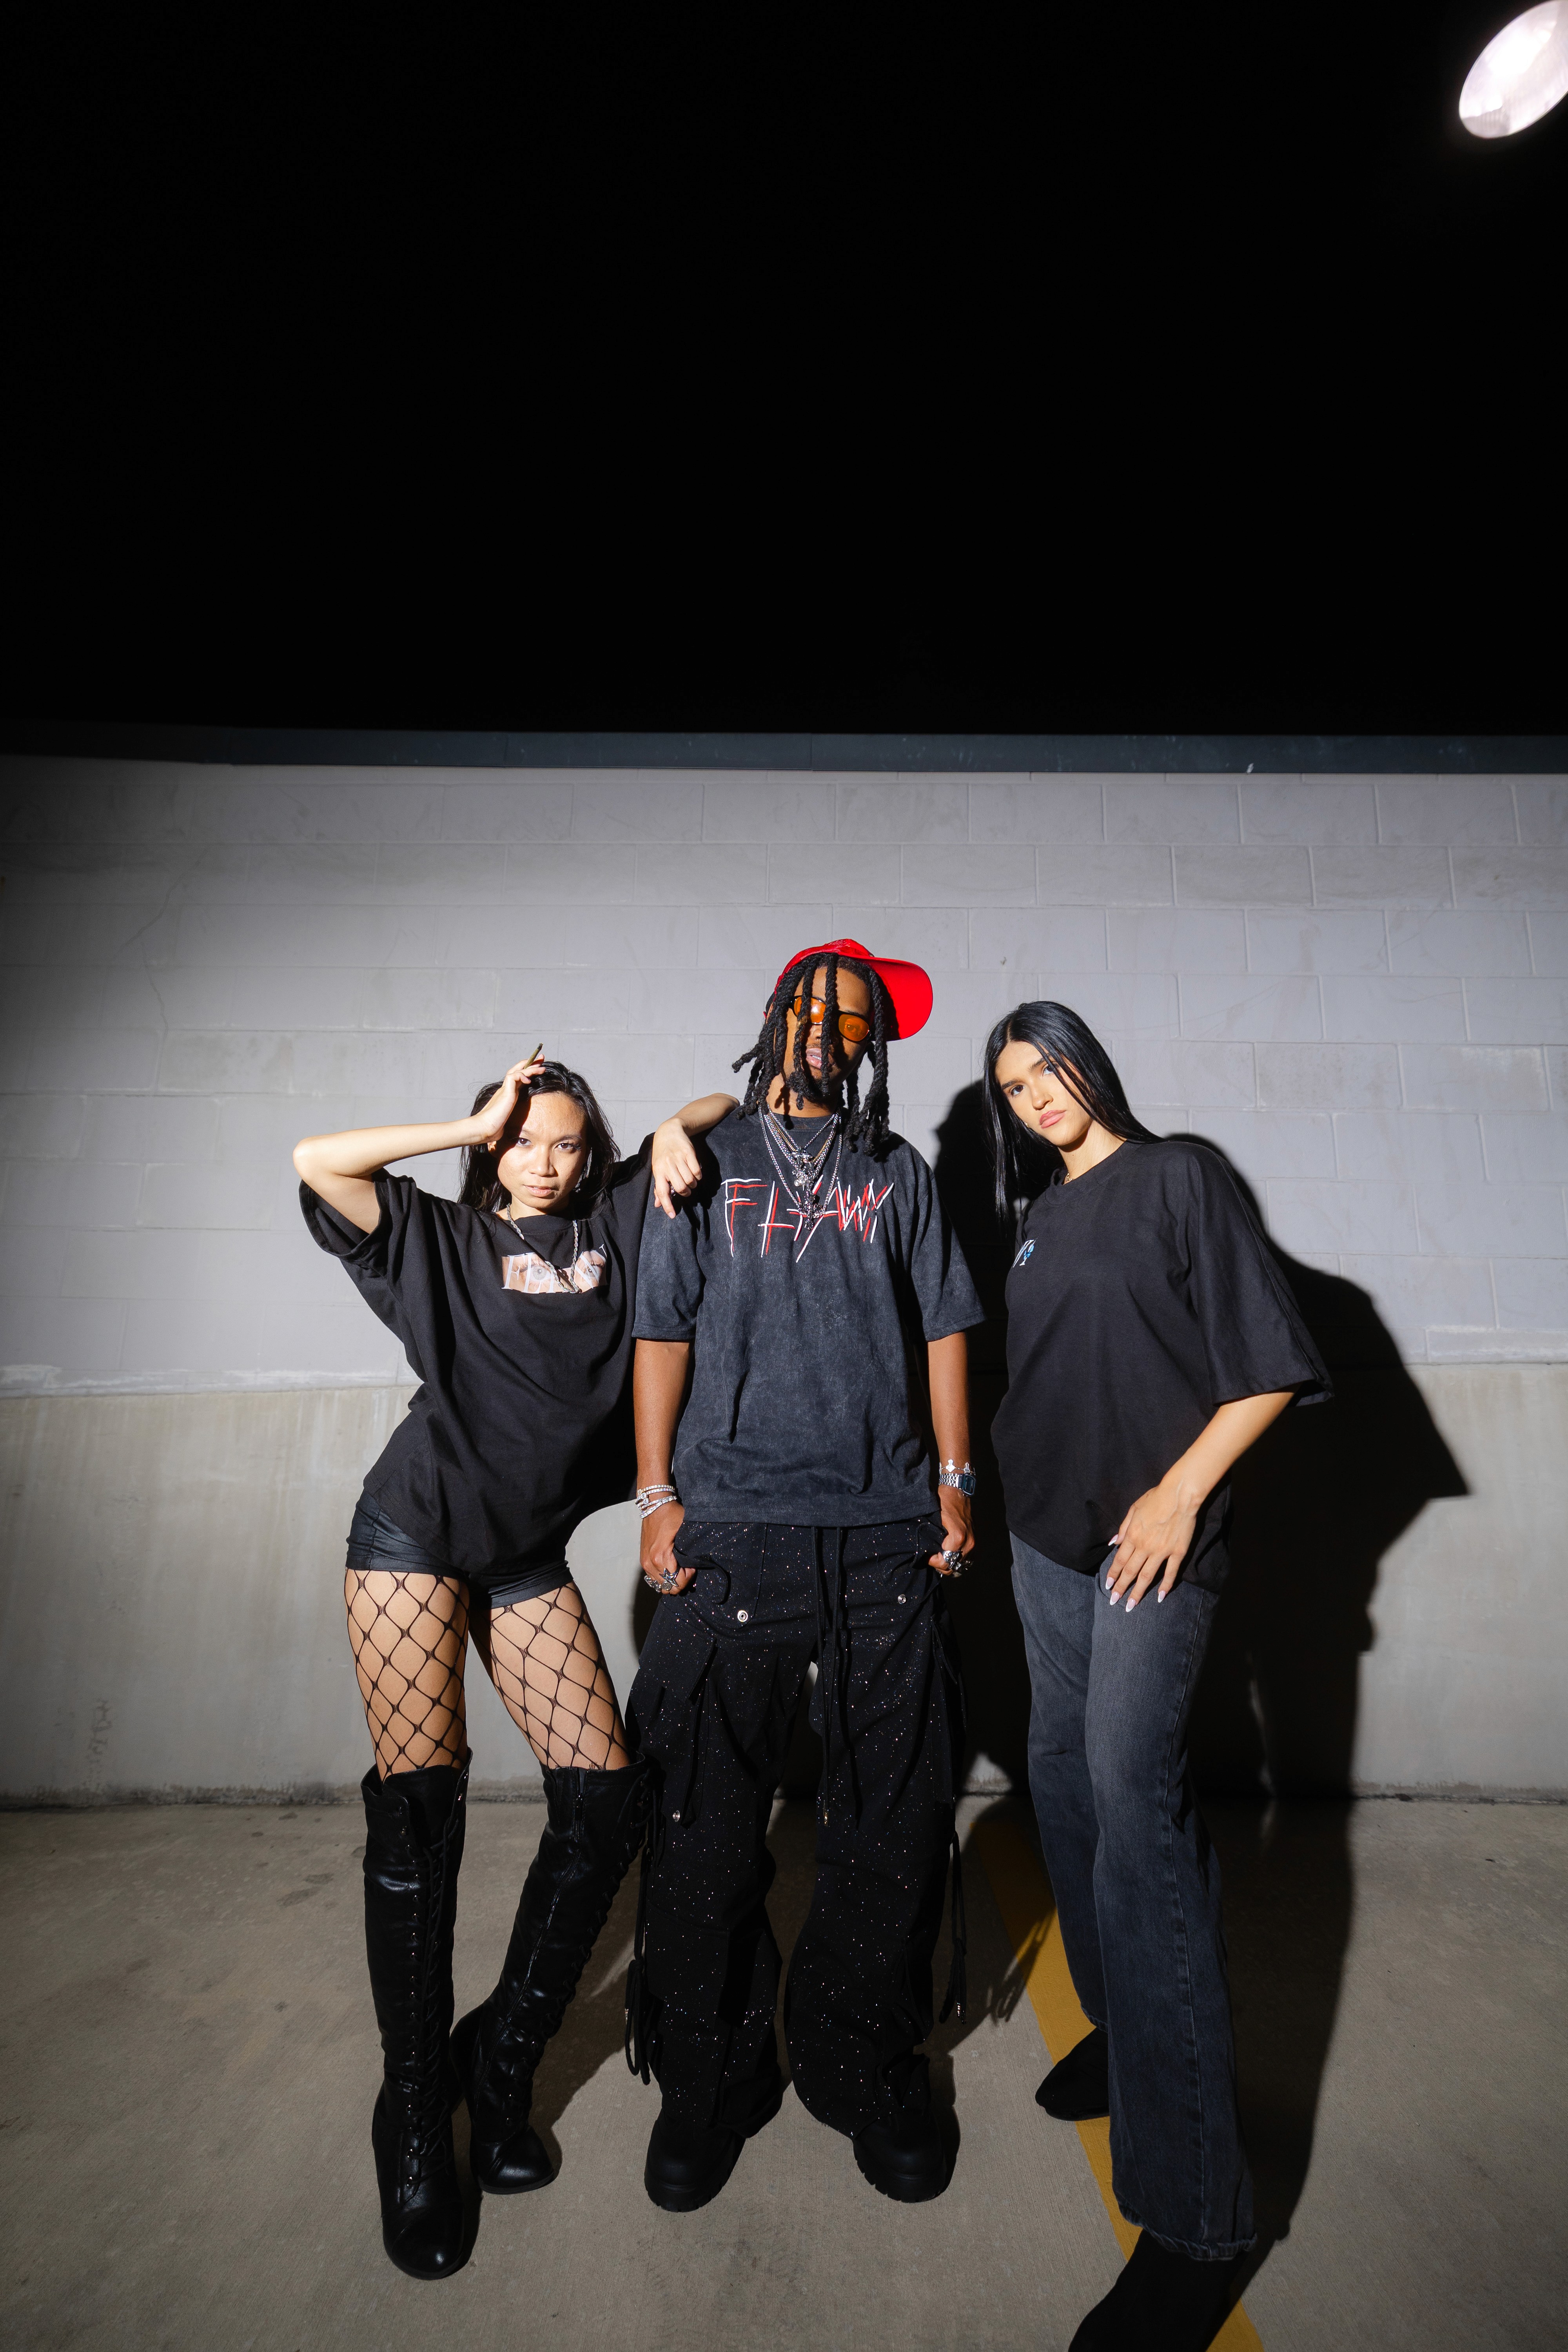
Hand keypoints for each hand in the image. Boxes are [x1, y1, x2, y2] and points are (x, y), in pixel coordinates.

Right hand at [471, 1055, 546, 1149]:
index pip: (519, 1079)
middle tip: (541, 1058)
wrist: (484, 1128)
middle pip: (518, 1071)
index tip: (539, 1068)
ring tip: (542, 1067)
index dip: (528, 1072)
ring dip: (530, 1068)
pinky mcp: (505, 1092)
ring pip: (517, 1071)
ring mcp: (504, 1090)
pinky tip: (528, 1080)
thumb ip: (514, 1117)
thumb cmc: (494, 1127)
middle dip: (531, 1064)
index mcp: (508, 1095)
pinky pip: (513, 1077)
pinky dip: (522, 1075)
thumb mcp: (509, 1119)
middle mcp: (506, 1090)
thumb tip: (520, 1126)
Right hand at [640, 1501, 692, 1594]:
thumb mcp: (685, 1530)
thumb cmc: (671, 1514)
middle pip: (668, 1587)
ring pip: (660, 1585)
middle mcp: (650, 1563)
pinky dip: (663, 1577)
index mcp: (660, 1557)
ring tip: (680, 1568)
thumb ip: (691, 1549)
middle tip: (688, 1568)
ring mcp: (645, 1563)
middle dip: (681, 1581)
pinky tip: (672, 1567)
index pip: (676, 1582)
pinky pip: (653, 1579)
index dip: (688, 1577)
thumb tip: (697, 1563)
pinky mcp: (643, 1560)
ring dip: (672, 1580)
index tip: (693, 1566)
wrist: (654, 1504)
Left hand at [650, 1118, 703, 1217]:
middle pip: (680, 1188)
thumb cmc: (662, 1153)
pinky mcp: (689, 1153)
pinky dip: (698, 1177)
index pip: (662, 1192)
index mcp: (658, 1171)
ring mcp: (679, 1158)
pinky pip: (697, 1171)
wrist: (669, 1131)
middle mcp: (668, 1165)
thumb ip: (659, 1187)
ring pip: (690, 1180)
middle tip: (686, 1190)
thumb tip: (657, 1205)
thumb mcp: (657, 1169)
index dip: (667, 1205)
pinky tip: (695, 1174)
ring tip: (690, 1181)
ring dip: (693, 1185)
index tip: (672, 1215)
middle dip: (685, 1193)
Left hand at [929, 1490, 974, 1575]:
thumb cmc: (944, 1502)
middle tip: (931, 1557)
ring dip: (950, 1563)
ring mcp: (974, 1542)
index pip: (945, 1562)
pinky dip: (958, 1560)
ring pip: (961, 1564)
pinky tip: (949, 1555)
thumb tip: (928, 1551)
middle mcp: (969, 1543)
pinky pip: (968, 1558)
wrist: (958, 1490)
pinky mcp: (976, 1540)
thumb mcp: (935, 1519)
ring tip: (939, 1556)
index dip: (933, 1562)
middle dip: (941, 1565)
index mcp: (958, 1538)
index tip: (926, 1556)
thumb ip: (933, 1538)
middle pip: (953, 1566)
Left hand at [1105, 1479, 1198, 1608]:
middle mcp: (1145, 1546)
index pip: (1119, 1560)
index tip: (1107, 1586)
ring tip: (1131, 1606)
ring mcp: (1162, 1551)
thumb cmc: (1156, 1498)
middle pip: (1130, 1571)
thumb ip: (1124, 1527)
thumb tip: (1114, 1542)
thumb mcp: (1134, 1509)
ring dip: (1138, 1592)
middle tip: (1114, 1601)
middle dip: (1121, 1588)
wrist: (1180, 1494)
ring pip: (1147, 1576)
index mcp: (1133, 1535)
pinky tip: (1160, 1597)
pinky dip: (1165, 1586)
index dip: (1113, 1574)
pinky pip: (1170, 1573)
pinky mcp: (1178, 1552)